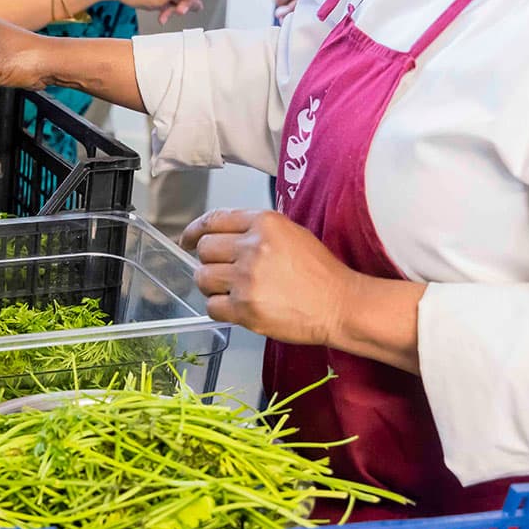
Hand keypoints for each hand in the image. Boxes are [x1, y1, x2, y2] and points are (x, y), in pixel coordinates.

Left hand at [180, 209, 355, 346]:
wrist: (341, 304)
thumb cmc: (320, 273)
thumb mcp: (291, 234)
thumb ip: (255, 231)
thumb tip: (220, 237)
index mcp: (264, 223)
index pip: (213, 220)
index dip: (194, 231)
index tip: (187, 240)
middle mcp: (252, 247)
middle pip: (204, 249)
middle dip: (210, 261)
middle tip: (225, 272)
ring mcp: (246, 279)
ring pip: (203, 278)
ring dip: (213, 286)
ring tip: (234, 291)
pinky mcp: (244, 308)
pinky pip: (211, 306)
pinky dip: (220, 309)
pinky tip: (238, 308)